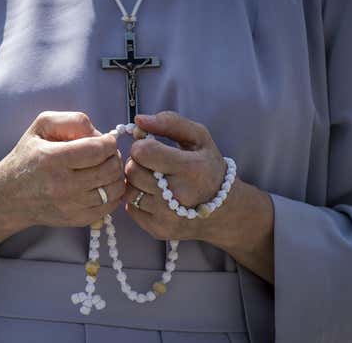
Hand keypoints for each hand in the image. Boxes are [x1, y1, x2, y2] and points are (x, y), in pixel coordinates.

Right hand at [0, 111, 124, 228]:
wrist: (9, 197)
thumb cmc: (28, 157)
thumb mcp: (42, 127)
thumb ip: (72, 121)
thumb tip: (99, 134)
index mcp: (52, 159)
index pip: (98, 150)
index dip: (109, 142)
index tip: (105, 141)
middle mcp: (62, 185)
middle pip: (110, 170)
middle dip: (114, 157)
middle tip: (105, 154)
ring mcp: (71, 206)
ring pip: (114, 189)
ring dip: (116, 175)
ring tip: (105, 168)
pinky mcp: (77, 220)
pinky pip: (110, 206)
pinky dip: (112, 193)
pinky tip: (101, 184)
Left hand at [122, 111, 227, 240]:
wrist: (223, 210)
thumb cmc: (207, 166)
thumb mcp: (199, 137)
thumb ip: (169, 122)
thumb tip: (138, 120)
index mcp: (190, 168)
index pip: (143, 152)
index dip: (142, 146)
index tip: (151, 148)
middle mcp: (179, 195)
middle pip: (133, 171)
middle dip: (138, 163)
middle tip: (152, 164)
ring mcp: (167, 216)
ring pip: (129, 191)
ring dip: (136, 182)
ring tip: (153, 180)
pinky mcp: (158, 230)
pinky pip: (130, 208)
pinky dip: (138, 199)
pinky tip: (153, 195)